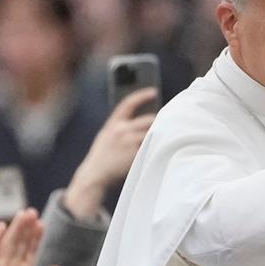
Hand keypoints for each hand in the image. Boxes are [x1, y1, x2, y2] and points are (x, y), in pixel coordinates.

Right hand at [63, 88, 156, 220]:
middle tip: (168, 123)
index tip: (154, 91)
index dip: (142, 95)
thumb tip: (142, 120)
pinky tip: (159, 150)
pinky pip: (151, 147)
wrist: (95, 174)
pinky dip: (156, 148)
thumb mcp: (106, 135)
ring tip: (167, 137)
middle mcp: (121, 130)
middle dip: (159, 122)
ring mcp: (129, 142)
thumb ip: (120, 126)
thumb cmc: (103, 155)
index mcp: (113, 123)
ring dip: (160, 136)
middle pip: (149, 120)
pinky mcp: (135, 154)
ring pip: (153, 134)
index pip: (129, 103)